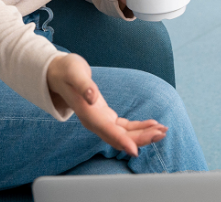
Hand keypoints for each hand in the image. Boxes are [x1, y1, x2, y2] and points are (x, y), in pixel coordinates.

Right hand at [47, 53, 166, 155]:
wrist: (58, 74)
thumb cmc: (67, 71)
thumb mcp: (74, 73)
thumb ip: (84, 86)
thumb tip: (92, 97)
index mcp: (87, 114)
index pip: (107, 131)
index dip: (121, 141)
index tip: (135, 150)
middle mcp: (94, 122)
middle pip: (119, 137)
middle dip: (141, 138)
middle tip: (161, 133)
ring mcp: (100, 121)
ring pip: (124, 135)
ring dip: (143, 134)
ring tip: (163, 130)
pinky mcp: (105, 117)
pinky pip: (124, 127)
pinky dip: (139, 127)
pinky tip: (152, 123)